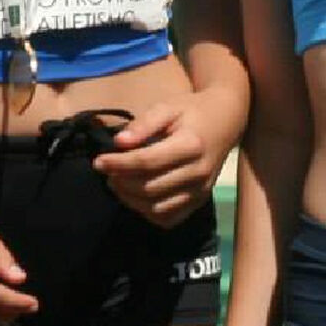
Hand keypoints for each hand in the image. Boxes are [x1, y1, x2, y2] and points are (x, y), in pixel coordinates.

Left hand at [92, 93, 236, 226]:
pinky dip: (147, 212)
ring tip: (118, 183)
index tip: (99, 161)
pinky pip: (169, 218)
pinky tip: (137, 196)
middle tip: (107, 171)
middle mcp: (198, 173)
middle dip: (121, 182)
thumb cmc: (192, 111)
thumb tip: (118, 143)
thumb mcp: (167, 107)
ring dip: (130, 200)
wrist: (225, 121)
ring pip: (156, 208)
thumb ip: (143, 124)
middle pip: (149, 188)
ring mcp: (200, 191)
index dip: (118, 164)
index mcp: (191, 145)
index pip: (146, 162)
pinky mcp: (199, 201)